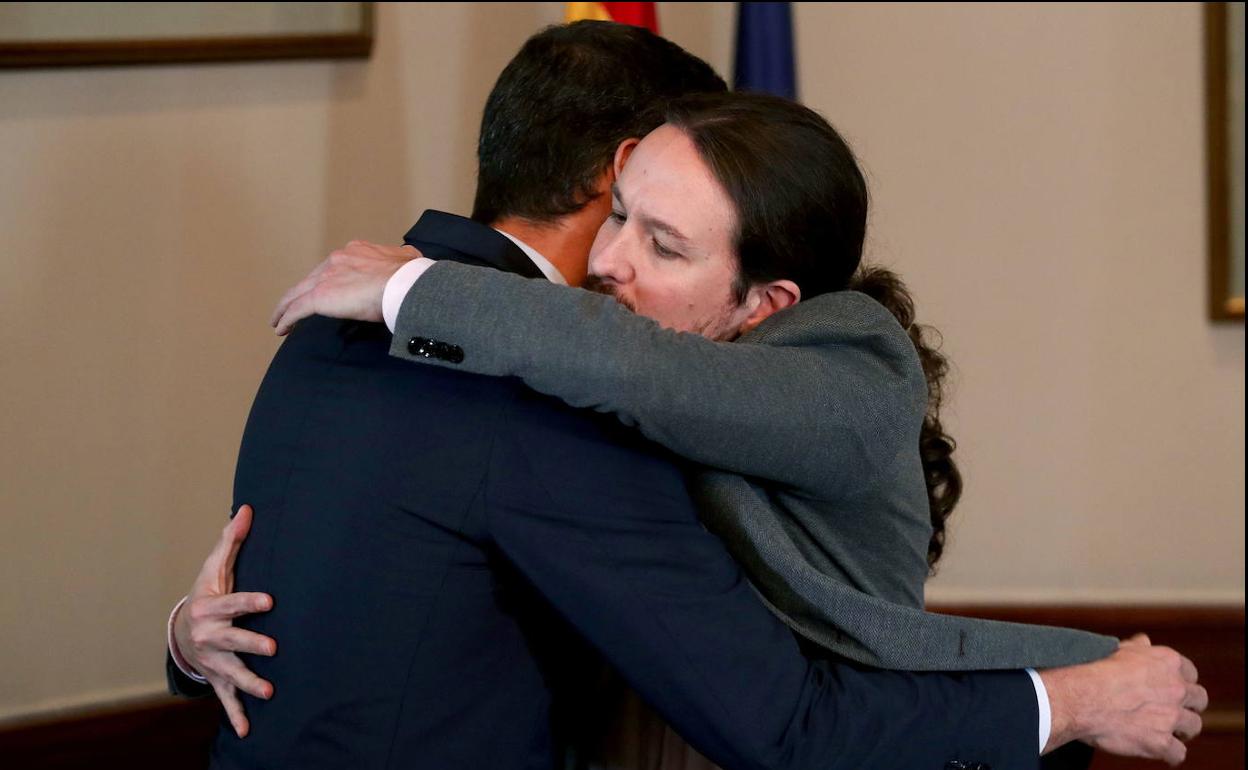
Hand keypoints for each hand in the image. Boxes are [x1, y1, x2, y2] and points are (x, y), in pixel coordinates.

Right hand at [172, 505, 275, 737]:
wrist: (182, 629)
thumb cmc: (206, 593)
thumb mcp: (214, 567)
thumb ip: (232, 540)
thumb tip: (247, 508)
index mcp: (211, 608)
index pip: (233, 603)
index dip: (250, 602)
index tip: (270, 601)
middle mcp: (210, 637)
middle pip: (233, 641)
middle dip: (251, 646)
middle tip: (274, 649)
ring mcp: (213, 660)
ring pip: (231, 673)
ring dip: (249, 683)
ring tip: (269, 691)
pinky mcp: (218, 677)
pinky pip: (226, 698)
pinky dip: (235, 715)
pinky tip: (246, 731)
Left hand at [271, 240, 420, 334]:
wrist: (403, 284)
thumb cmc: (408, 276)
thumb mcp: (407, 259)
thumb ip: (401, 258)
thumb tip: (408, 257)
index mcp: (356, 251)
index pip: (334, 267)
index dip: (327, 279)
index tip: (325, 289)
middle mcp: (337, 260)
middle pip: (312, 278)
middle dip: (302, 292)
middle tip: (294, 306)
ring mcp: (326, 277)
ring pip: (297, 293)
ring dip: (286, 306)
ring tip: (279, 319)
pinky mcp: (320, 296)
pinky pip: (297, 309)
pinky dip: (286, 318)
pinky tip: (281, 328)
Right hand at [1042, 634, 1207, 764]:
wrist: (1081, 698)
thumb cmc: (1093, 671)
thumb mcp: (1117, 650)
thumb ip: (1137, 648)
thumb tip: (1145, 641)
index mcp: (1168, 662)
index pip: (1190, 673)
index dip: (1181, 681)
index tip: (1170, 688)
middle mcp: (1176, 688)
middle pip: (1199, 699)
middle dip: (1189, 706)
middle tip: (1173, 711)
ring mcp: (1171, 717)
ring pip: (1193, 726)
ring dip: (1182, 730)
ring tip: (1167, 731)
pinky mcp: (1161, 742)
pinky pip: (1178, 754)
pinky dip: (1169, 754)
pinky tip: (1159, 750)